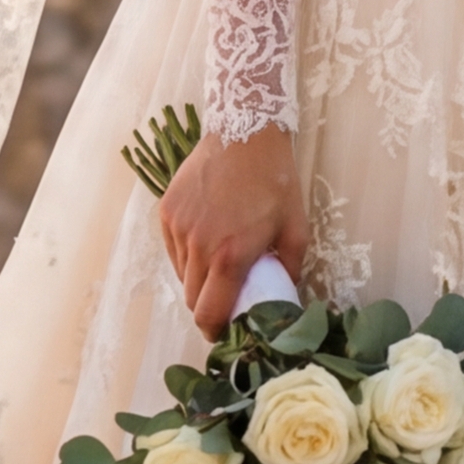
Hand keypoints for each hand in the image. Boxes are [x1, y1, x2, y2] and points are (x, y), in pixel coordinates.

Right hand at [156, 123, 308, 329]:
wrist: (245, 132)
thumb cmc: (276, 181)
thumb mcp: (297, 228)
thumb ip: (289, 270)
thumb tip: (282, 296)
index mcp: (230, 256)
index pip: (208, 314)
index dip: (214, 330)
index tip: (224, 331)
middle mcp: (198, 246)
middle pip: (192, 298)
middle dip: (208, 305)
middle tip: (227, 296)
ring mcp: (178, 228)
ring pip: (182, 274)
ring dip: (199, 278)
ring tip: (220, 260)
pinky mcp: (166, 212)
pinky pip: (173, 249)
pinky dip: (188, 254)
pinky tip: (208, 237)